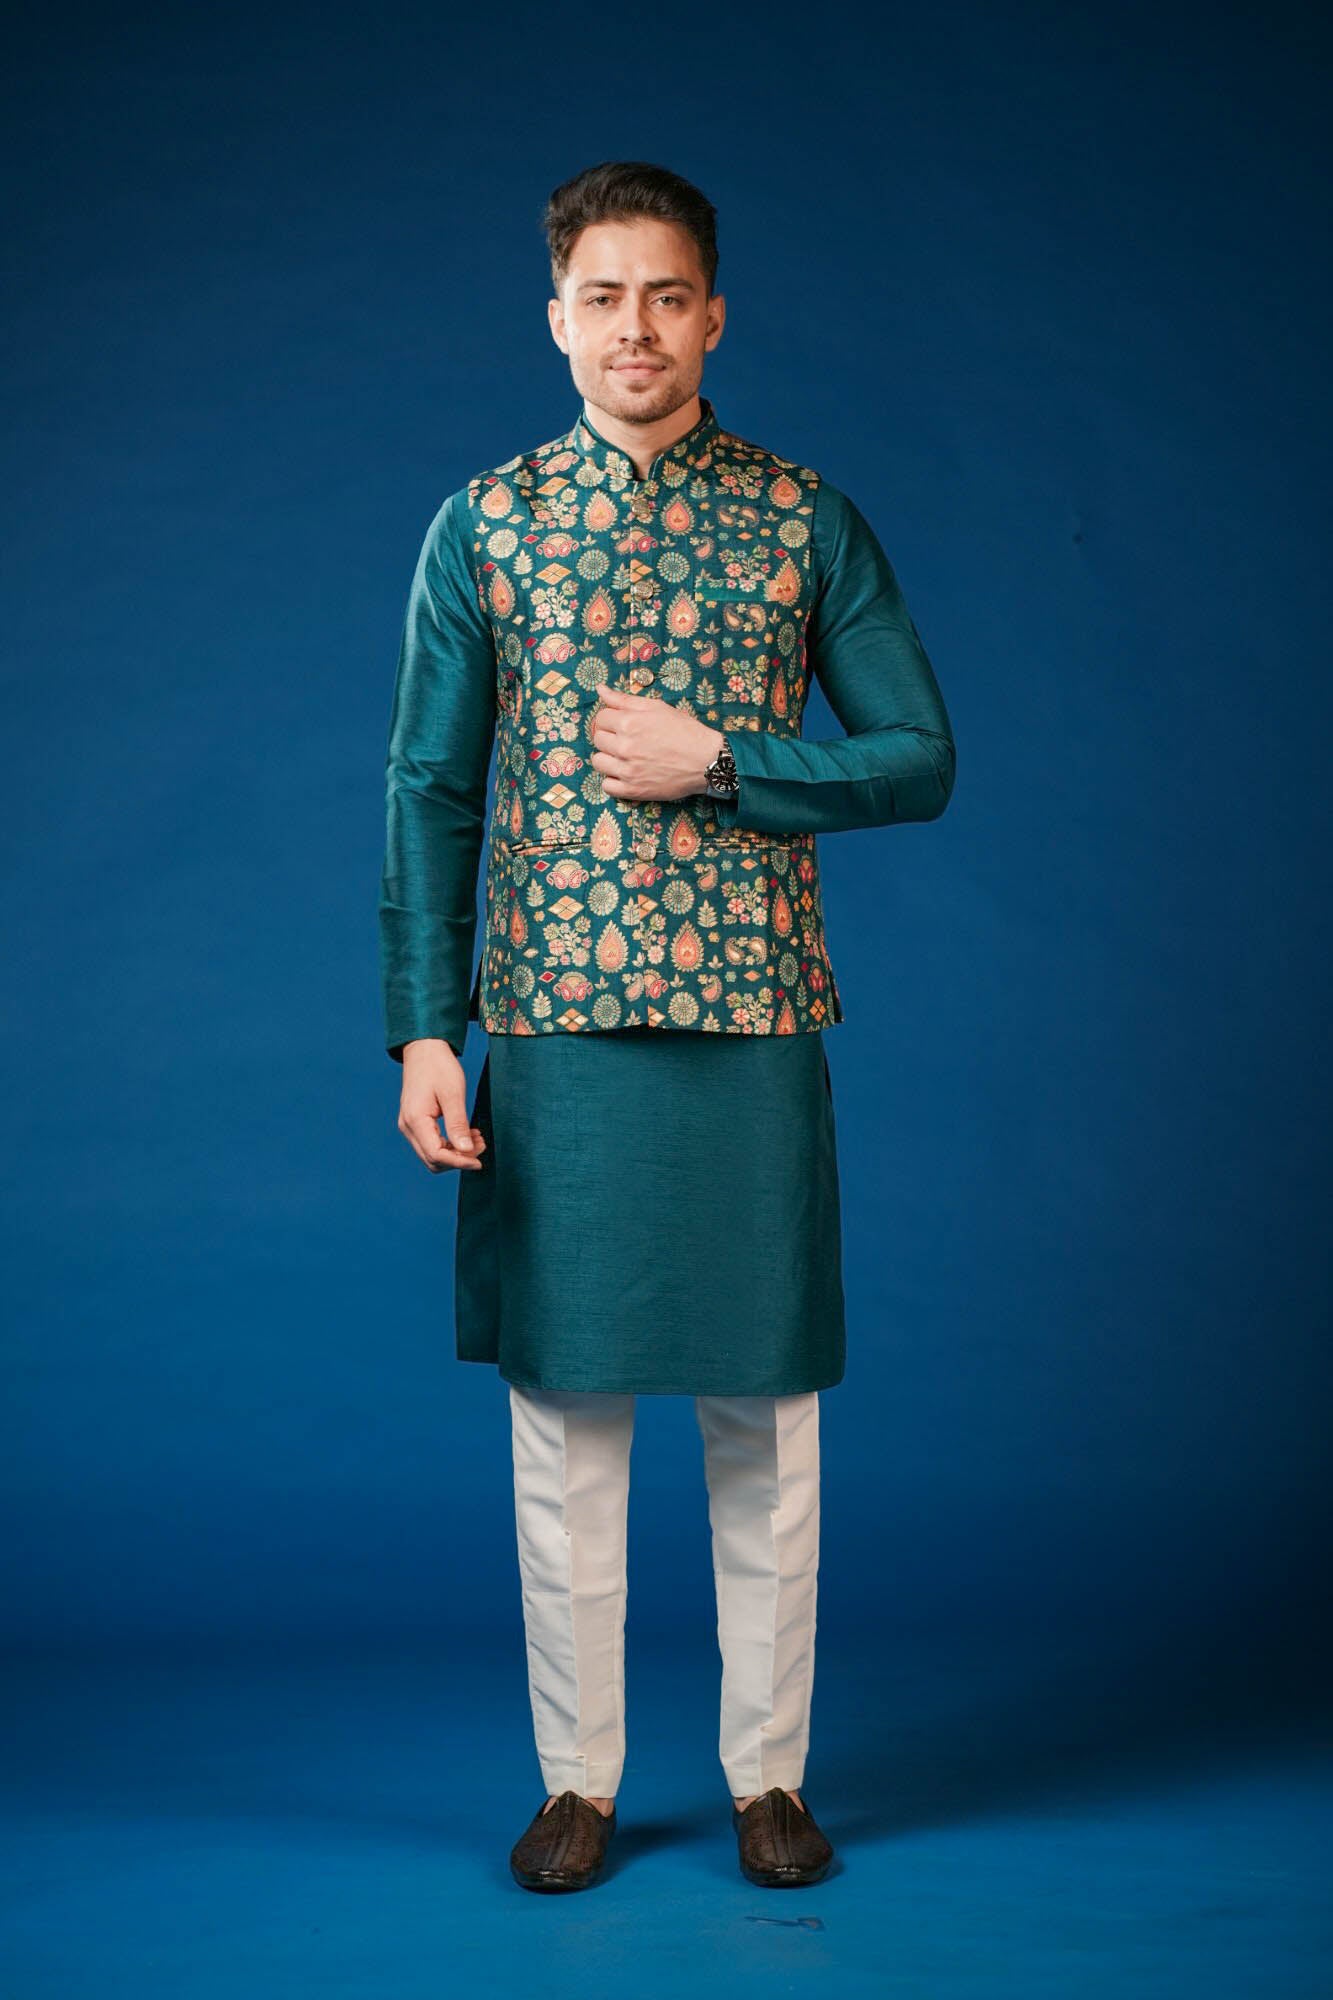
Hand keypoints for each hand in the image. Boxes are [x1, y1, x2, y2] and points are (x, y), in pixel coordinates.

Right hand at [398, 1039, 486, 1173]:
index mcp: (415, 1120)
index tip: (479, 1160)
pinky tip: (467, 1134)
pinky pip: (431, 1144)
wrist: (424, 1050)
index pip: (436, 1154)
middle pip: (432, 1160)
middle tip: (481, 1145)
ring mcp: (410, 1126)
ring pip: (432, 1155)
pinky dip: (450, 1145)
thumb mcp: (453, 1093)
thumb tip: (466, 1150)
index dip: (459, 1161)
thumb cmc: (438, 1066)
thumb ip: (458, 1123)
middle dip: (458, 1159)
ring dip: (455, 1153)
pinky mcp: (415, 1123)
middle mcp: (408, 1127)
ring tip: (477, 1139)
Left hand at [591, 682, 723, 800]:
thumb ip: (625, 699)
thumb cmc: (685, 731)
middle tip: (628, 739)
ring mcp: (628, 770)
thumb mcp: (657, 708)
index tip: (623, 724)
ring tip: (625, 757)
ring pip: (598, 762)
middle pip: (598, 739)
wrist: (707, 761)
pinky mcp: (634, 790)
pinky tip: (625, 773)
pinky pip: (607, 786)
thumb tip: (600, 689)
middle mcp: (625, 747)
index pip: (601, 718)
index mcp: (629, 723)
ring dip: (608, 758)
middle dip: (610, 736)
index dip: (612, 719)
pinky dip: (613, 780)